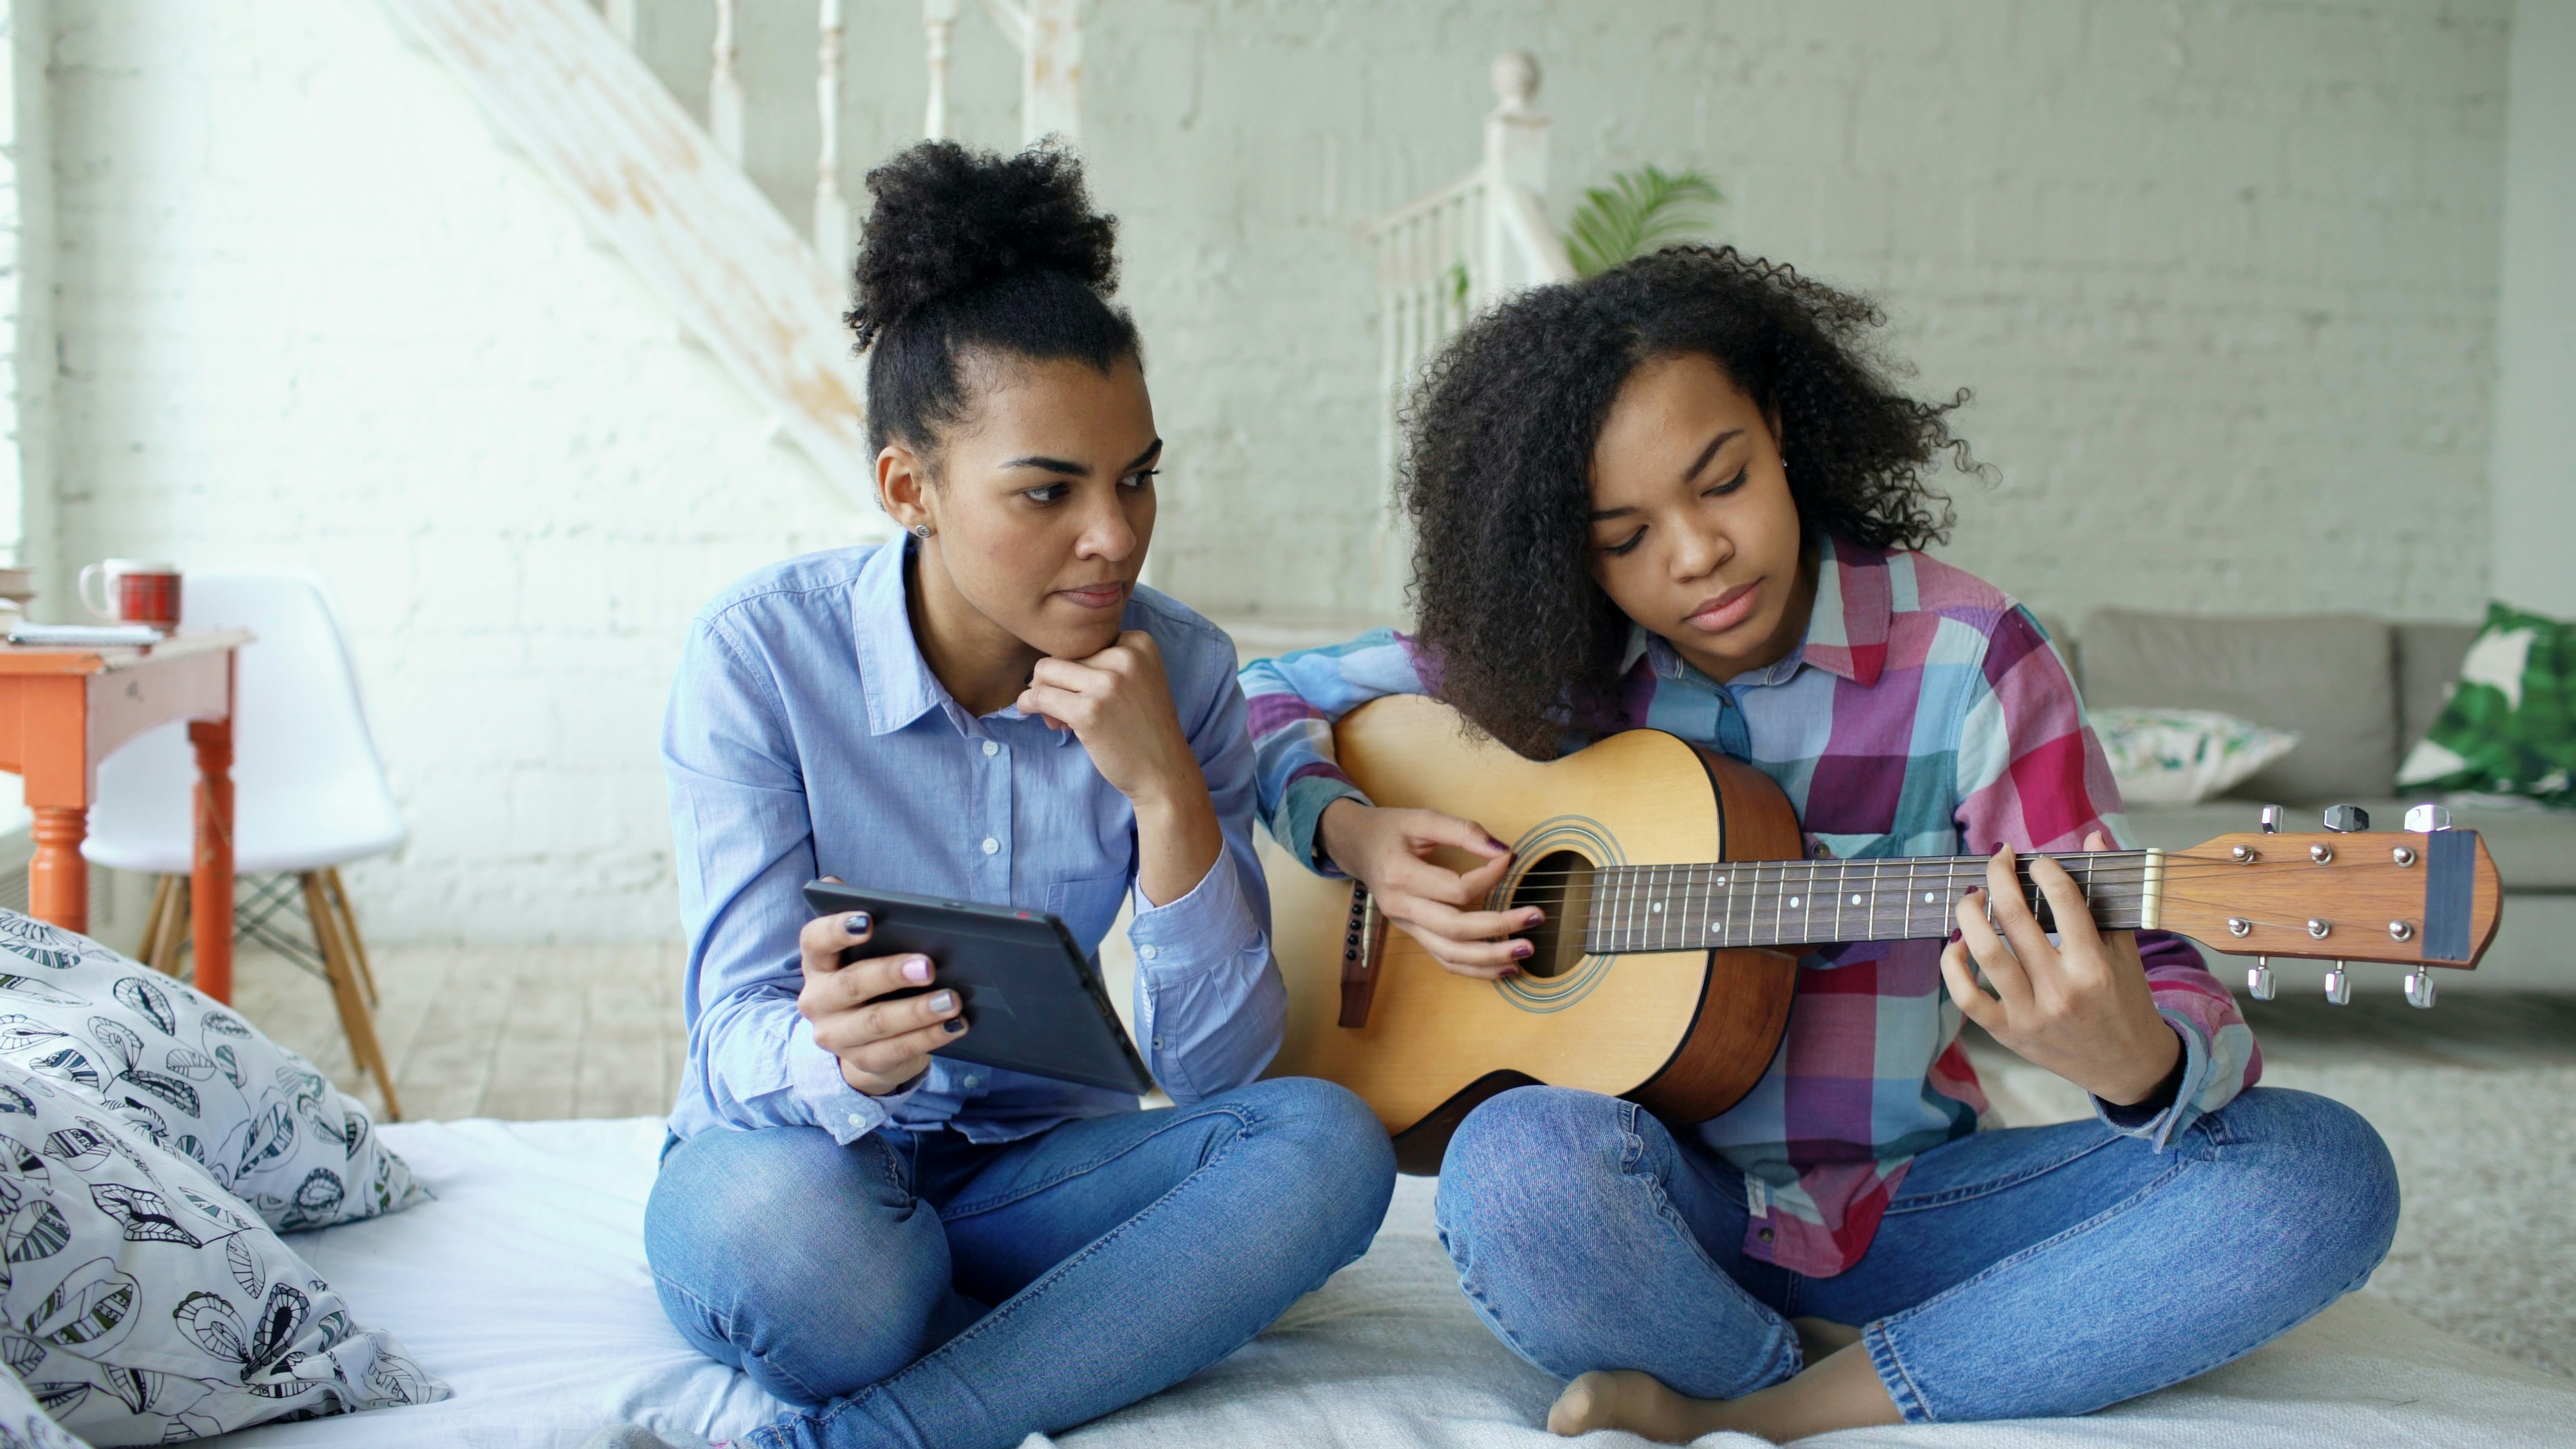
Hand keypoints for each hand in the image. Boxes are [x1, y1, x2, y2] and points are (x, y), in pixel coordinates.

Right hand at [796, 905, 966, 1095]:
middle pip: (851, 985)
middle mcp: (817, 1000)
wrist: (864, 1043)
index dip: (837, 929)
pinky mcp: (862, 1061)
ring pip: (876, 1023)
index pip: (814, 940)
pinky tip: (955, 1025)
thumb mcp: (863, 954)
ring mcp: (836, 1035)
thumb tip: (839, 884)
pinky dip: (929, 1037)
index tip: (868, 920)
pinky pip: (897, 1050)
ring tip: (952, 1000)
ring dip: (918, 1011)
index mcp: (817, 963)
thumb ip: (865, 920)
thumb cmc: (871, 982)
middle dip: (891, 973)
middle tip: (928, 966)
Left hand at [1015, 631, 1203, 809]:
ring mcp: (1108, 683)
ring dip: (1041, 692)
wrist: (1164, 771)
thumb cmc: (1143, 728)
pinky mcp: (1089, 711)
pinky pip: (1039, 696)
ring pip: (1045, 670)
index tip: (1083, 694)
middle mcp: (1126, 656)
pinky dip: (1027, 703)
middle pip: (1063, 654)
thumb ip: (1100, 663)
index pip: (1084, 641)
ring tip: (1056, 718)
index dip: (1076, 668)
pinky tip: (1029, 712)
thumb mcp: (1134, 679)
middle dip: (1056, 681)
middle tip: (1064, 711)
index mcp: (1139, 642)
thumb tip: (1040, 667)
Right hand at [1316, 799, 1537, 979]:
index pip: (1455, 888)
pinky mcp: (1414, 934)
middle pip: (1456, 929)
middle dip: (1499, 927)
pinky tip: (1504, 967)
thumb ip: (1463, 831)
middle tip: (1536, 916)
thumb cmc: (1389, 830)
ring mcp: (1406, 926)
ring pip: (1451, 954)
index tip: (1510, 858)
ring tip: (1525, 951)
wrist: (1356, 846)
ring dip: (1491, 957)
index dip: (1490, 876)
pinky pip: (1445, 959)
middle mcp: (1401, 908)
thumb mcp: (1422, 818)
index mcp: (1400, 876)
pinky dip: (1476, 969)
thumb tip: (1503, 850)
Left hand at [1939, 833, 2181, 1105]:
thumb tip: (2093, 835)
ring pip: (1985, 952)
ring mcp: (2030, 1014)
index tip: (2037, 861)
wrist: (2128, 1066)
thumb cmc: (2126, 1001)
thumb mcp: (2126, 949)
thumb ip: (2106, 892)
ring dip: (1970, 913)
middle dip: (1999, 877)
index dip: (2045, 870)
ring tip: (1973, 895)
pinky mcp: (2008, 1033)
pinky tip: (1958, 943)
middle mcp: (2061, 990)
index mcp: (2095, 967)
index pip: (2064, 901)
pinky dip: (1953, 966)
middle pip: (2015, 919)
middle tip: (1997, 859)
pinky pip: (1966, 996)